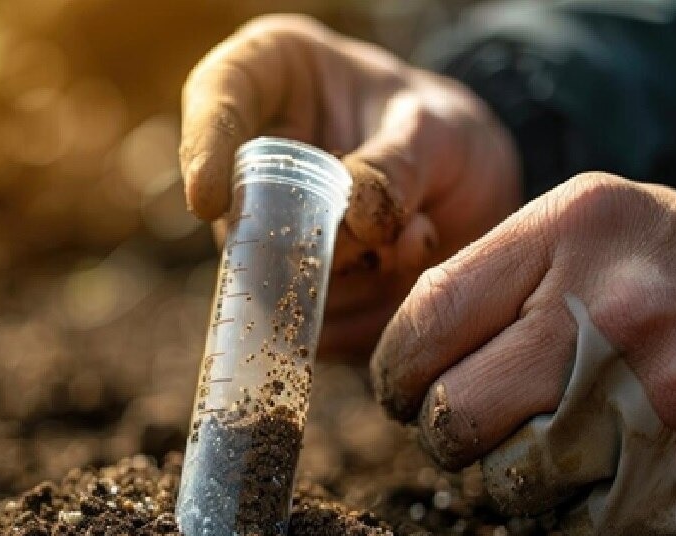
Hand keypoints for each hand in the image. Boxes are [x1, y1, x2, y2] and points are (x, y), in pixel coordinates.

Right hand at [179, 14, 520, 355]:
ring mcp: (265, 227)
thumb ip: (400, 165)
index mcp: (272, 77)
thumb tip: (352, 218)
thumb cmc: (444, 132)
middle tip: (379, 236)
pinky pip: (304, 319)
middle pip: (236, 208)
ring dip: (349, 275)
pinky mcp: (288, 287)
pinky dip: (359, 310)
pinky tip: (404, 269)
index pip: (216, 92)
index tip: (209, 200)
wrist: (473, 190)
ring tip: (416, 236)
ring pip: (269, 272)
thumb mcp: (438, 130)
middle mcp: (253, 156)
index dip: (202, 144)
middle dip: (306, 237)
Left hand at [371, 172, 675, 535]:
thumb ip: (489, 272)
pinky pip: (582, 530)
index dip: (394, 375)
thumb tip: (397, 359)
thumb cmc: (662, 269)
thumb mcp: (581, 222)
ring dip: (513, 478)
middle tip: (469, 425)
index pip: (427, 322)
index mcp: (571, 231)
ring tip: (549, 443)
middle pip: (455, 416)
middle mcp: (614, 309)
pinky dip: (576, 516)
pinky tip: (602, 473)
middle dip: (445, 434)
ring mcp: (663, 395)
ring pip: (512, 484)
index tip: (403, 391)